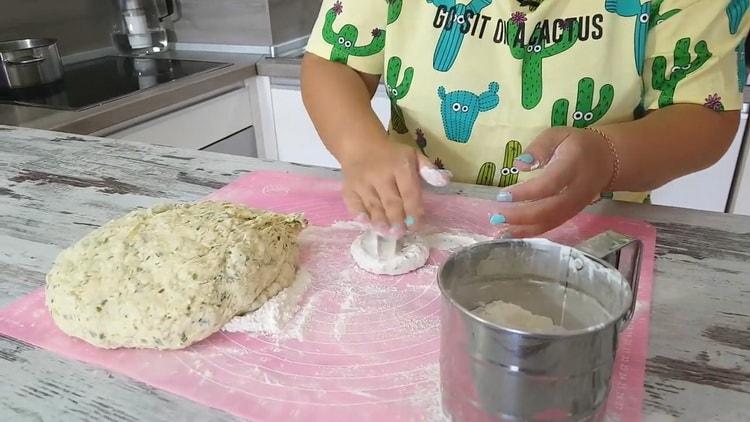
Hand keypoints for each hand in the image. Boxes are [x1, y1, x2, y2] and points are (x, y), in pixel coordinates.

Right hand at [339, 140, 449, 236]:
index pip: (409, 192)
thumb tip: (445, 181)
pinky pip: (354, 204)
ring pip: (373, 206)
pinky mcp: (349, 188)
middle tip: (401, 234)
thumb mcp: (413, 156)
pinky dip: (360, 215)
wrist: (360, 146)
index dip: (413, 211)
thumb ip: (429, 169)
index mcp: (400, 166)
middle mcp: (380, 174)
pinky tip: (367, 224)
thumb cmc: (392, 156)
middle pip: (390, 202)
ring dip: (381, 222)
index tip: (417, 226)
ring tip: (387, 234)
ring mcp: (362, 182)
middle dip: (397, 221)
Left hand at [491, 127, 614, 237]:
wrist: (608, 159)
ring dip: (524, 229)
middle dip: (520, 216)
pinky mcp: (572, 214)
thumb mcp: (558, 134)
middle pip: (548, 209)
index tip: (502, 196)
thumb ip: (539, 147)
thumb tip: (519, 164)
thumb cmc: (577, 144)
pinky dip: (532, 232)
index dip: (525, 193)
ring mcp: (576, 205)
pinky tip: (513, 234)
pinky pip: (552, 226)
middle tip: (496, 216)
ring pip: (550, 222)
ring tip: (499, 230)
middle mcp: (575, 190)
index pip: (548, 185)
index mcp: (571, 166)